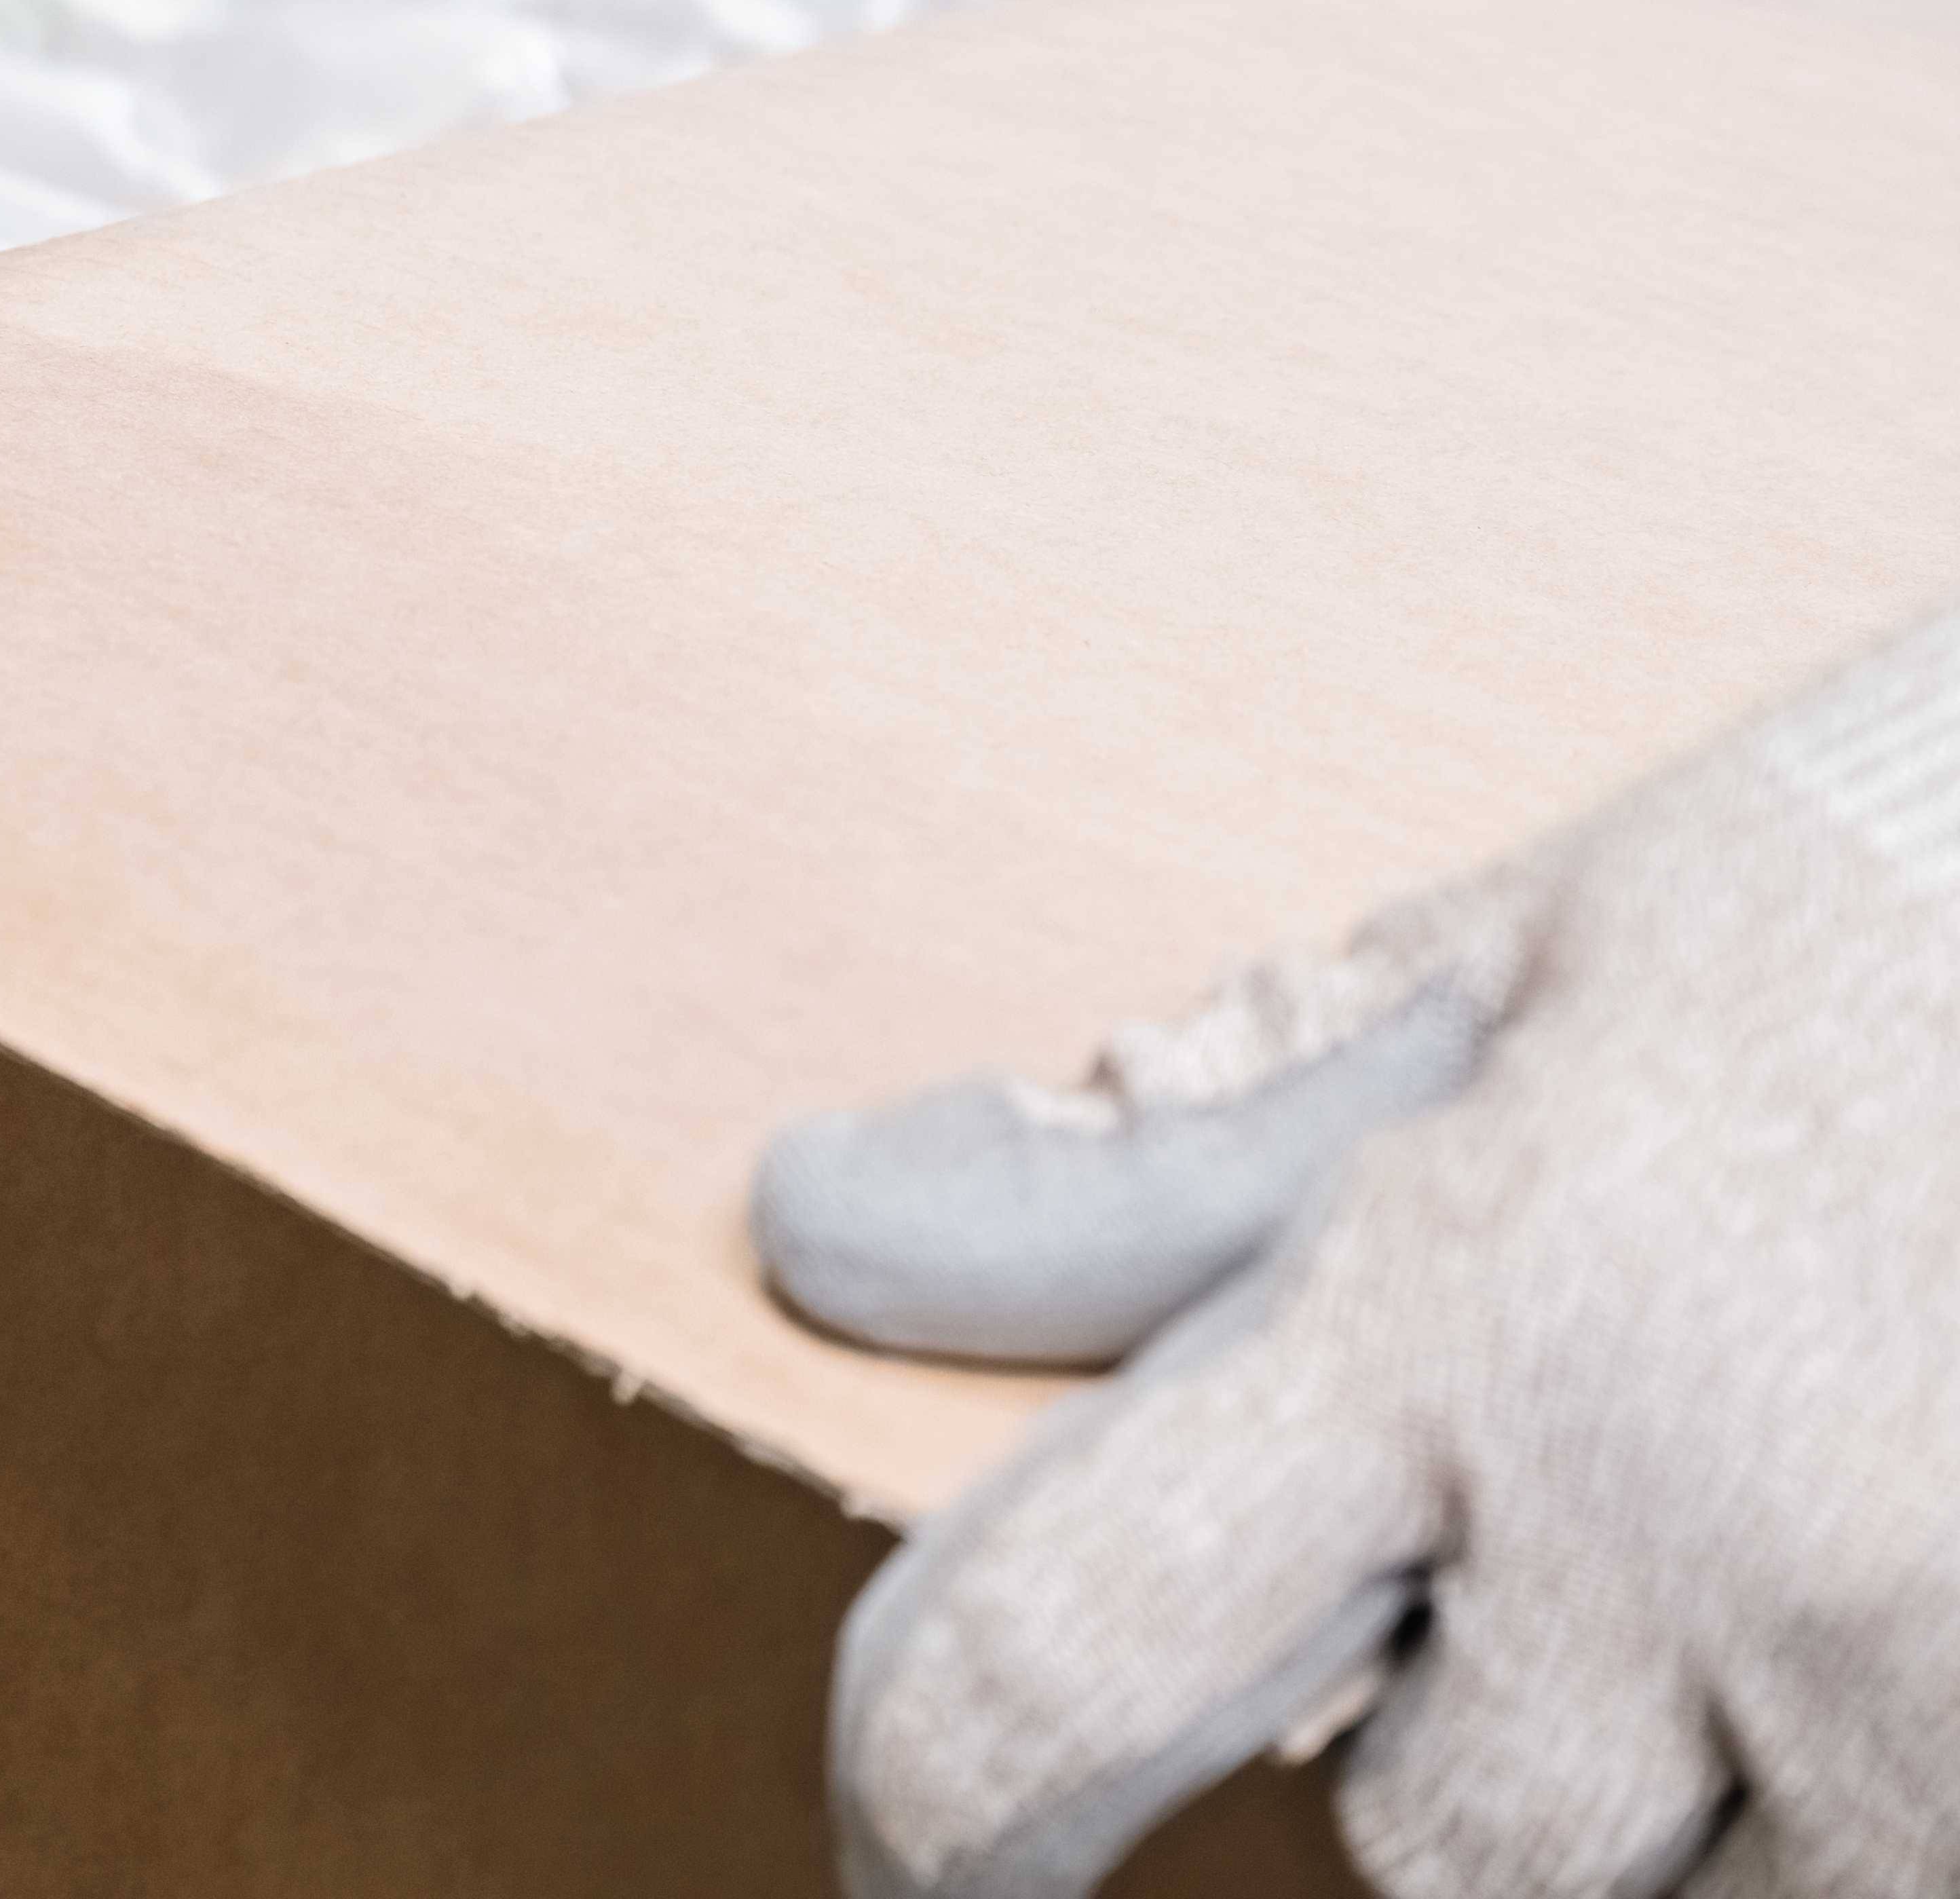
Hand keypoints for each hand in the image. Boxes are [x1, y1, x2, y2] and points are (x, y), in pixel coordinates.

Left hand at [753, 605, 1959, 1898]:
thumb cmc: (1929, 884)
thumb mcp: (1549, 956)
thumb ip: (1195, 1145)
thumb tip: (833, 1230)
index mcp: (1485, 1304)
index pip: (1055, 1660)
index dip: (931, 1796)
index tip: (903, 1840)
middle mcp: (1702, 1535)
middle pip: (1424, 1848)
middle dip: (1456, 1726)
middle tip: (1591, 1515)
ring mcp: (1930, 1700)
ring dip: (1691, 1779)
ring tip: (1815, 1484)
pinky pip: (1857, 1885)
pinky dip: (1857, 1797)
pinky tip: (1907, 1574)